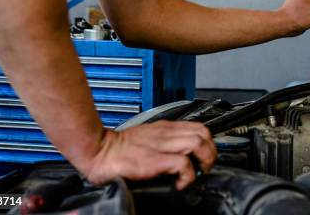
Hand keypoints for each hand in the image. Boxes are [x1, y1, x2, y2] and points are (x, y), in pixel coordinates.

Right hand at [83, 121, 216, 189]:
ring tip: (198, 174)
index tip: (205, 157)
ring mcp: (161, 145)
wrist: (97, 150)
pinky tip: (181, 183)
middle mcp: (166, 133)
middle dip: (211, 152)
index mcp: (164, 128)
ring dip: (204, 161)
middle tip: (206, 166)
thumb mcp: (146, 138)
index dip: (208, 142)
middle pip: (204, 133)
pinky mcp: (155, 159)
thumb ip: (162, 142)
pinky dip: (188, 175)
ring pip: (198, 143)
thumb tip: (178, 155)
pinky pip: (183, 163)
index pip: (199, 127)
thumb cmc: (118, 148)